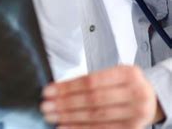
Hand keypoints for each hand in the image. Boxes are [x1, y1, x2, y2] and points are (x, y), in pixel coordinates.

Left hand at [40, 65, 164, 128]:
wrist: (150, 99)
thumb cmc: (124, 85)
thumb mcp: (111, 75)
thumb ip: (88, 81)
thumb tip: (57, 90)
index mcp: (128, 73)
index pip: (91, 81)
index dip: (67, 87)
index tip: (49, 91)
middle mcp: (136, 93)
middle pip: (92, 100)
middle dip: (65, 103)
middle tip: (46, 105)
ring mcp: (136, 113)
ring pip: (96, 116)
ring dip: (69, 117)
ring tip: (52, 116)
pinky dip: (81, 128)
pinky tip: (65, 126)